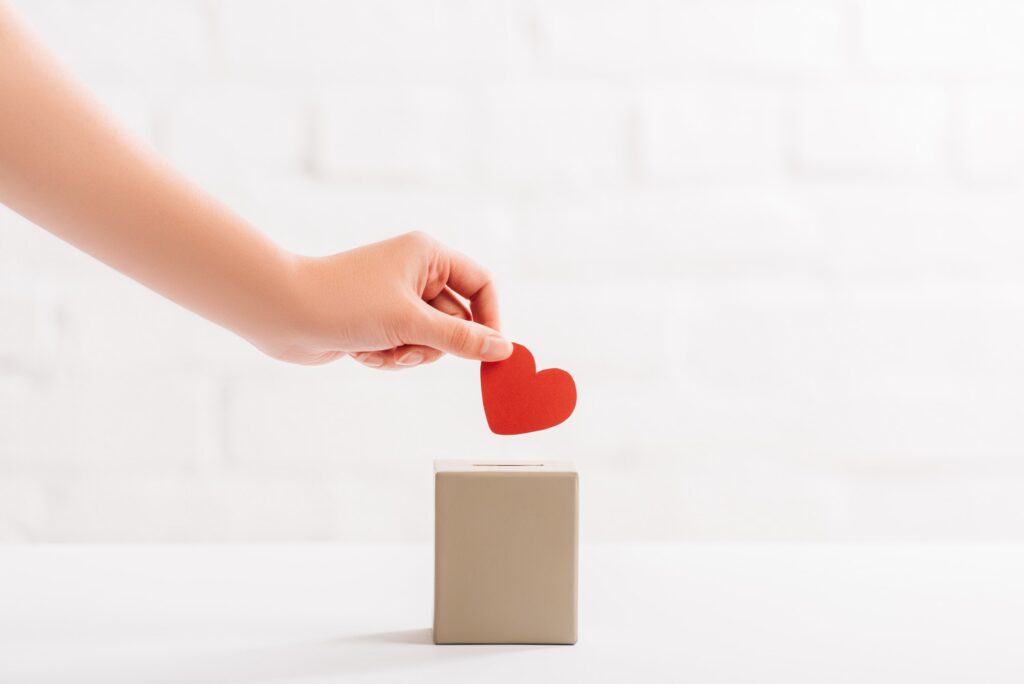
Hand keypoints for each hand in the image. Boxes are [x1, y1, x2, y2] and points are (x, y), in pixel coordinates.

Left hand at [260, 231, 513, 368]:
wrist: (281, 312)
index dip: (490, 318)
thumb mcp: (410, 323)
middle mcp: (416, 272)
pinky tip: (360, 352)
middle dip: (433, 344)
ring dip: (407, 354)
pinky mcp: (378, 321)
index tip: (490, 352)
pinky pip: (404, 348)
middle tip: (407, 348)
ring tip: (378, 349)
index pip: (481, 285)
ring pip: (430, 340)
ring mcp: (396, 298)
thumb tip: (503, 349)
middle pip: (456, 320)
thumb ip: (461, 339)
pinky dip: (387, 357)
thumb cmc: (344, 303)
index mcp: (429, 255)